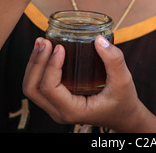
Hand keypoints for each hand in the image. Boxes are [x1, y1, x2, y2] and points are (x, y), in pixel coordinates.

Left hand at [23, 36, 145, 131]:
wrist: (124, 116)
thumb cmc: (124, 101)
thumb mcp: (124, 80)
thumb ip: (114, 60)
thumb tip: (99, 39)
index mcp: (73, 110)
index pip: (50, 88)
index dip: (50, 66)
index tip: (60, 47)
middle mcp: (60, 111)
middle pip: (33, 88)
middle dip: (36, 63)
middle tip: (45, 41)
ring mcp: (56, 107)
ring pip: (32, 87)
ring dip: (34, 64)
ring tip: (42, 42)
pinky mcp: (57, 99)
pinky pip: (39, 85)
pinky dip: (38, 67)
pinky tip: (46, 50)